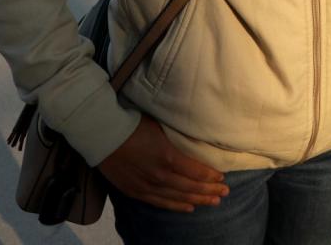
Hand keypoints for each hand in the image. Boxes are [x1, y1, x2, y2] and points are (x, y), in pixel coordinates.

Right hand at [97, 114, 227, 211]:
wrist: (105, 135)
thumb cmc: (135, 124)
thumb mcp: (162, 126)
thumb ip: (178, 137)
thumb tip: (195, 139)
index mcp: (168, 157)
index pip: (196, 171)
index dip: (211, 176)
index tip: (222, 177)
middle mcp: (160, 176)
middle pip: (190, 187)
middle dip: (209, 190)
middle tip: (224, 192)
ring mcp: (148, 186)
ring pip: (178, 198)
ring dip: (197, 200)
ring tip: (213, 201)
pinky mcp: (137, 192)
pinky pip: (161, 203)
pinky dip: (177, 206)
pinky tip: (189, 207)